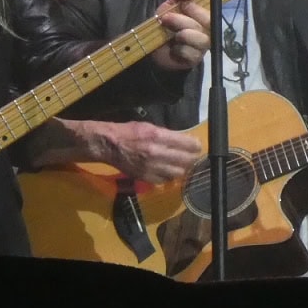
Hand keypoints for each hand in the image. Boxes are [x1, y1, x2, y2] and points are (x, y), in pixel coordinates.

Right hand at [85, 120, 202, 184]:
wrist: (110, 145)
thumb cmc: (129, 132)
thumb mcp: (149, 126)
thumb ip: (167, 135)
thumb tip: (183, 140)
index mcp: (159, 137)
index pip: (188, 144)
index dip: (196, 145)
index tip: (197, 145)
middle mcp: (158, 153)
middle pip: (186, 160)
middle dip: (191, 158)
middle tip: (192, 155)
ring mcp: (152, 168)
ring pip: (178, 172)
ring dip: (181, 168)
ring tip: (179, 163)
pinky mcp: (146, 178)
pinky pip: (165, 180)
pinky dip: (168, 176)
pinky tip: (166, 170)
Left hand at [150, 0, 209, 70]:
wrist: (155, 47)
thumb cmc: (166, 23)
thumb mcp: (171, 4)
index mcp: (204, 14)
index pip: (211, 7)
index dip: (197, 5)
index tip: (182, 3)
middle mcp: (208, 29)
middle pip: (208, 22)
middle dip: (184, 20)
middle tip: (166, 19)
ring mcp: (204, 45)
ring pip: (201, 39)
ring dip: (182, 35)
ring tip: (171, 35)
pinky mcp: (196, 59)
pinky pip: (192, 53)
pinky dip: (179, 50)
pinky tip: (173, 49)